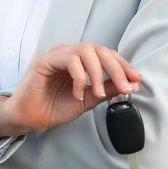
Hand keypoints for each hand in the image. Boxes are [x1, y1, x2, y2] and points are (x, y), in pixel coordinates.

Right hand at [0, 43, 142, 134]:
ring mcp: (56, 54)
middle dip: (116, 68)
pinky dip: (79, 77)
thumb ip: (107, 88)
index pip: (106, 54)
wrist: (31, 119)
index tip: (136, 79)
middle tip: (126, 86)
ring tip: (99, 93)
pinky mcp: (44, 60)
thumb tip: (131, 82)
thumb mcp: (89, 99)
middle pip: (99, 49)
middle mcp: (68, 53)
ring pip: (85, 51)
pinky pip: (68, 60)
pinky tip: (78, 93)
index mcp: (80, 60)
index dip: (123, 65)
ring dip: (98, 72)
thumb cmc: (54, 107)